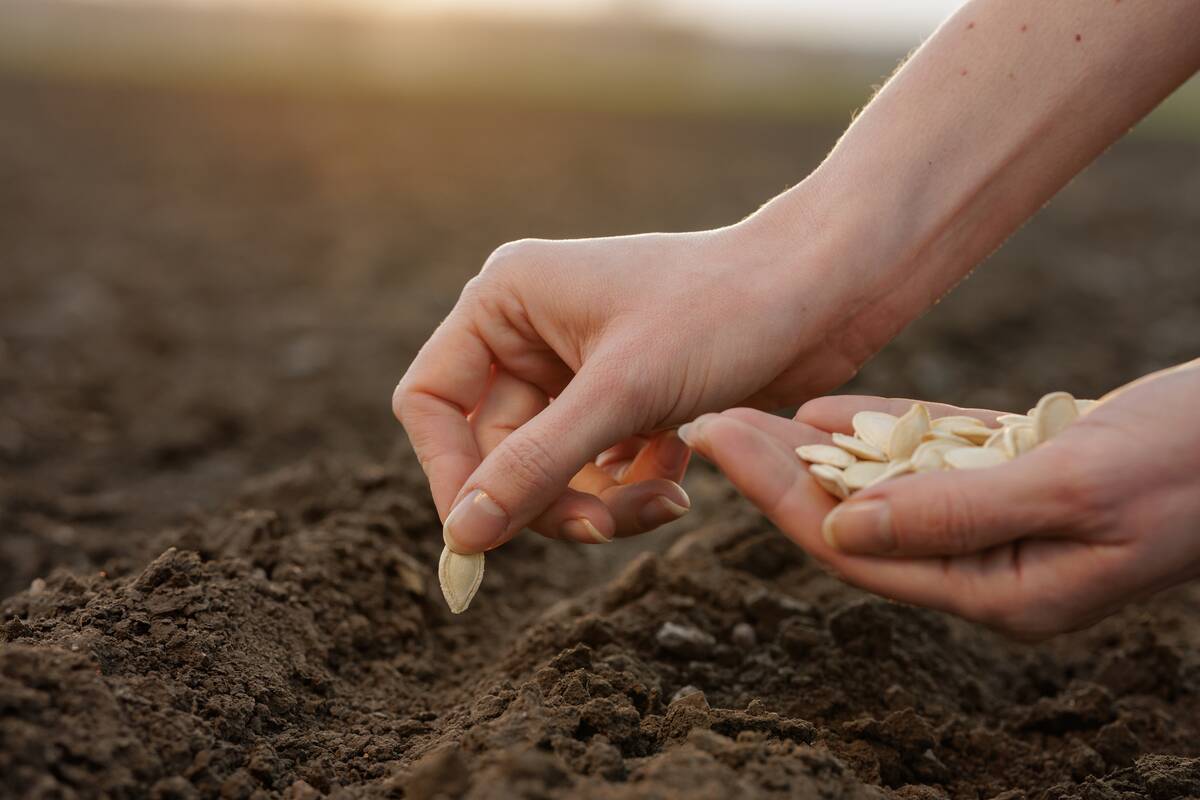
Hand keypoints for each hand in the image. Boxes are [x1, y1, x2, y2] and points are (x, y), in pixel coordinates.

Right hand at [392, 203, 885, 553]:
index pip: (432, 403)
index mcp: (506, 301)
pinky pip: (598, 467)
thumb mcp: (624, 391)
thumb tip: (461, 536)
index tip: (485, 534)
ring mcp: (581, 366)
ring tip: (666, 502)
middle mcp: (532, 331)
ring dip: (600, 501)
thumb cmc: (728, 309)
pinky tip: (678, 479)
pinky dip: (633, 487)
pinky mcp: (627, 396)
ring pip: (551, 468)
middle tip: (607, 527)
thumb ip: (536, 465)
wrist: (830, 287)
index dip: (451, 473)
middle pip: (496, 449)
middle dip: (551, 497)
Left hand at [680, 359, 1199, 638]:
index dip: (778, 498)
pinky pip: (933, 462)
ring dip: (817, 453)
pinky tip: (824, 411)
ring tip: (749, 409)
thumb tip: (840, 532)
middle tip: (709, 416)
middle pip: (857, 522)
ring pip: (887, 490)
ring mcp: (1007, 526)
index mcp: (998, 592)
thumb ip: (958, 514)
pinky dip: (882, 434)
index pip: (855, 550)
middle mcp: (992, 569)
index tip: (718, 438)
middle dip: (778, 473)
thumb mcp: (1075, 484)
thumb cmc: (1192, 462)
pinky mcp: (1024, 480)